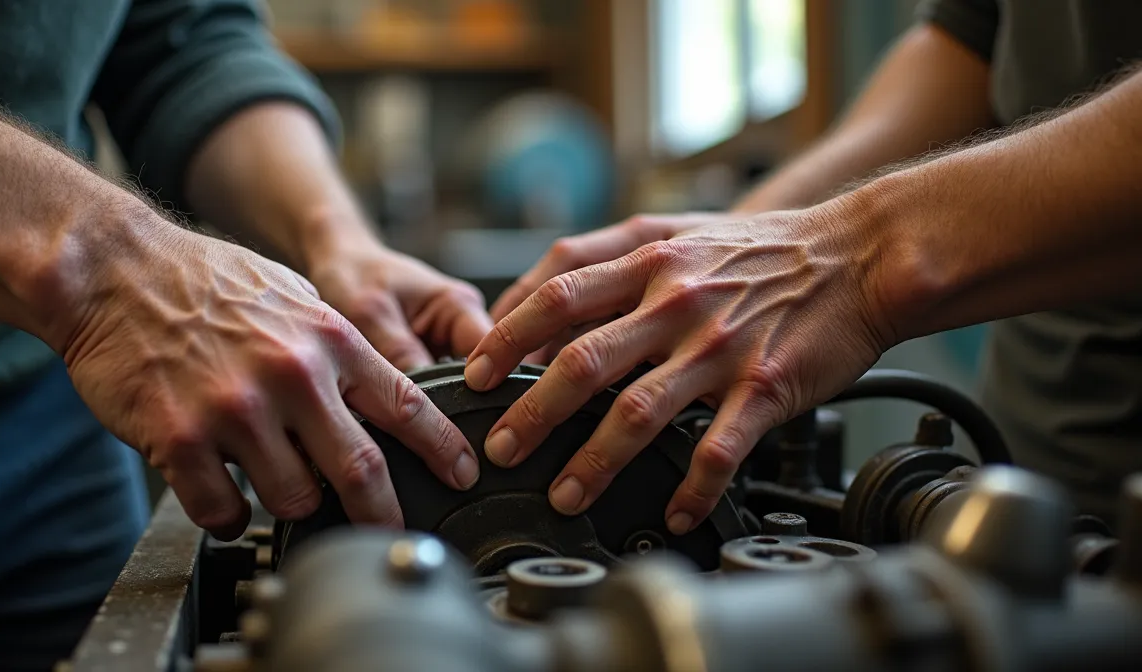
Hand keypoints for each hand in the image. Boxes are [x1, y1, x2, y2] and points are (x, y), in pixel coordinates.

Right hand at [56, 222, 479, 538]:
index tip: (464, 474)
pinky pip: (222, 511)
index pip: (408, 404)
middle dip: (385, 514)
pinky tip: (223, 496)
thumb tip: (378, 397)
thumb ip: (335, 347)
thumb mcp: (293, 296)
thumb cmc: (204, 282)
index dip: (444, 449)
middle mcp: (291, 375)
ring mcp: (235, 411)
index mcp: (328, 338)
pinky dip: (229, 516)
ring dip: (290, 504)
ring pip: (293, 499)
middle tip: (391, 532)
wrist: (115, 270)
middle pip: (361, 471)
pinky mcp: (180, 440)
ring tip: (272, 482)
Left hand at [462, 203, 894, 534]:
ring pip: (636, 412)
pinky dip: (693, 487)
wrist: (860, 254)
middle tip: (498, 449)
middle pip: (580, 360)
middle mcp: (675, 301)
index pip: (554, 294)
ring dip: (592, 461)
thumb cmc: (762, 250)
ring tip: (564, 494)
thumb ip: (607, 258)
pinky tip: (676, 511)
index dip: (505, 336)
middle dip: (528, 412)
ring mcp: (718, 347)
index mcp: (648, 260)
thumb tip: (537, 297)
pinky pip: (718, 449)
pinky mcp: (765, 387)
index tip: (474, 376)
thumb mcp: (676, 231)